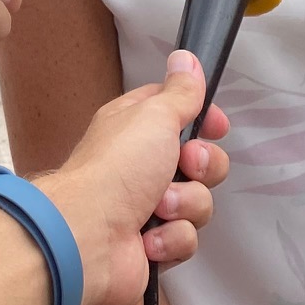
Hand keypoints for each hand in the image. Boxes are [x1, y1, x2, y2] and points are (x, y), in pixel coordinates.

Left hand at [39, 51, 231, 304]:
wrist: (87, 236)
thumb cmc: (116, 168)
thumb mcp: (154, 116)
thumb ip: (180, 91)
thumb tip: (186, 58)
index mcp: (137, 129)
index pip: (182, 115)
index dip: (204, 120)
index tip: (216, 126)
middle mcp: (142, 166)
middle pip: (201, 162)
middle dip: (203, 165)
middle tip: (186, 165)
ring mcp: (149, 208)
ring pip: (198, 202)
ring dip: (184, 204)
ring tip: (158, 208)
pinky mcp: (154, 246)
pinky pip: (185, 239)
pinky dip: (170, 238)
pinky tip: (148, 239)